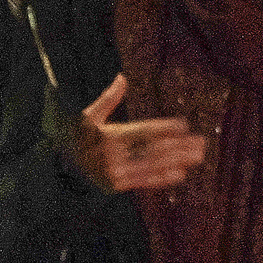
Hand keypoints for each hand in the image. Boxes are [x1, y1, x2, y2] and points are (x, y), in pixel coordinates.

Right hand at [69, 73, 207, 193]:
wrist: (61, 167)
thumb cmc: (77, 136)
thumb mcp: (88, 116)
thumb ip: (108, 98)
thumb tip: (122, 77)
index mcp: (109, 135)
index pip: (142, 131)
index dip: (164, 128)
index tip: (184, 125)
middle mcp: (115, 154)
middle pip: (153, 149)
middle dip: (179, 146)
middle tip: (201, 142)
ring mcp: (116, 171)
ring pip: (152, 165)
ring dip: (178, 161)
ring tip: (198, 156)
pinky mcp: (117, 185)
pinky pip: (144, 181)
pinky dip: (162, 178)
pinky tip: (181, 173)